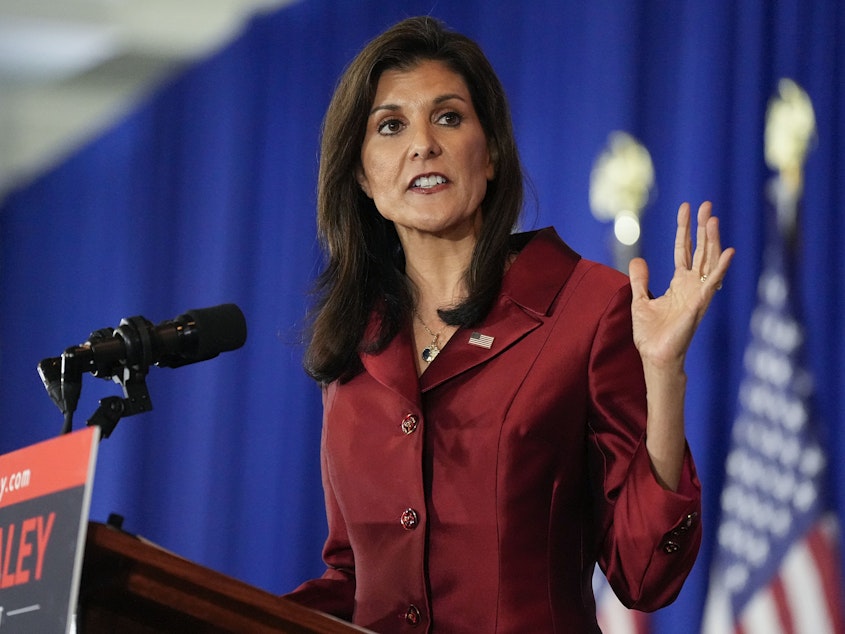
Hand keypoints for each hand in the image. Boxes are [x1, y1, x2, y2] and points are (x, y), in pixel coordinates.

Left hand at [628, 201, 734, 370]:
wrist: (655, 356)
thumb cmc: (651, 334)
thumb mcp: (640, 300)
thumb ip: (640, 280)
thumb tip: (638, 259)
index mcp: (678, 284)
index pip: (683, 249)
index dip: (684, 229)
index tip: (686, 208)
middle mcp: (691, 286)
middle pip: (700, 250)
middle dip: (702, 227)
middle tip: (706, 204)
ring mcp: (697, 294)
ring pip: (708, 261)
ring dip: (711, 240)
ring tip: (712, 219)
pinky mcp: (698, 305)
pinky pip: (711, 283)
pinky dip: (720, 268)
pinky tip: (727, 251)